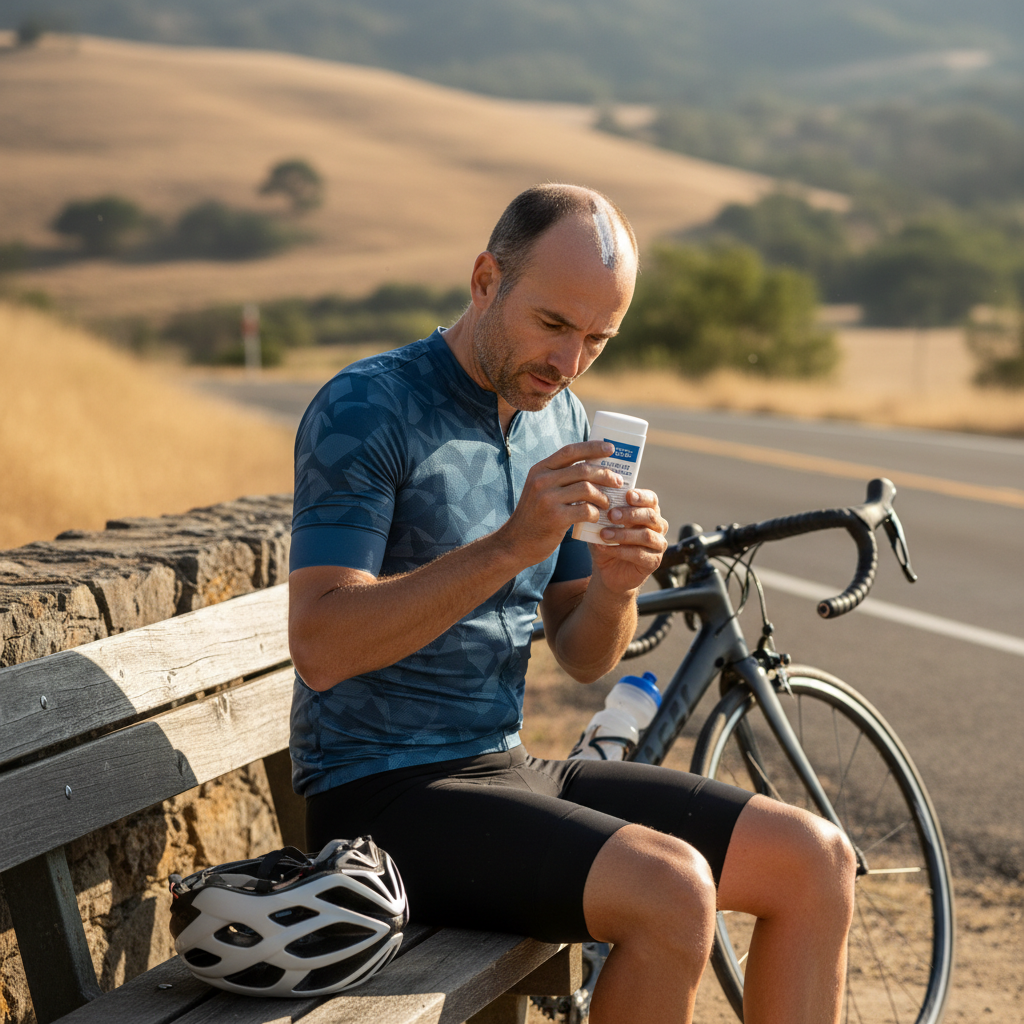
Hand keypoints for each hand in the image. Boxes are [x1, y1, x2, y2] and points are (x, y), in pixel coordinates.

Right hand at [499, 440, 622, 565]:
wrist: (516, 543)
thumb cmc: (536, 516)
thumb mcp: (540, 489)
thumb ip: (559, 477)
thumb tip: (593, 466)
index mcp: (540, 469)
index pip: (570, 451)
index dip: (592, 447)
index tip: (610, 448)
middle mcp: (542, 481)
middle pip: (583, 469)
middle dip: (606, 474)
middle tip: (618, 482)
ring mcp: (547, 499)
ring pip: (587, 489)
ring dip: (603, 496)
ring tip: (607, 503)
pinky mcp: (555, 518)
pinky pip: (586, 510)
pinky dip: (596, 513)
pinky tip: (596, 517)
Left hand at [589, 488, 668, 594]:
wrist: (607, 569)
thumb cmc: (606, 541)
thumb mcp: (602, 524)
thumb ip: (601, 512)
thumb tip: (593, 499)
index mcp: (648, 512)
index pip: (651, 499)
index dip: (641, 496)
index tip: (627, 495)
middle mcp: (658, 526)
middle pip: (650, 516)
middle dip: (630, 514)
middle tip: (611, 515)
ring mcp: (658, 545)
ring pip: (646, 535)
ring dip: (623, 534)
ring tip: (604, 534)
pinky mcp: (653, 562)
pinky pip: (640, 555)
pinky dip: (620, 551)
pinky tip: (605, 548)